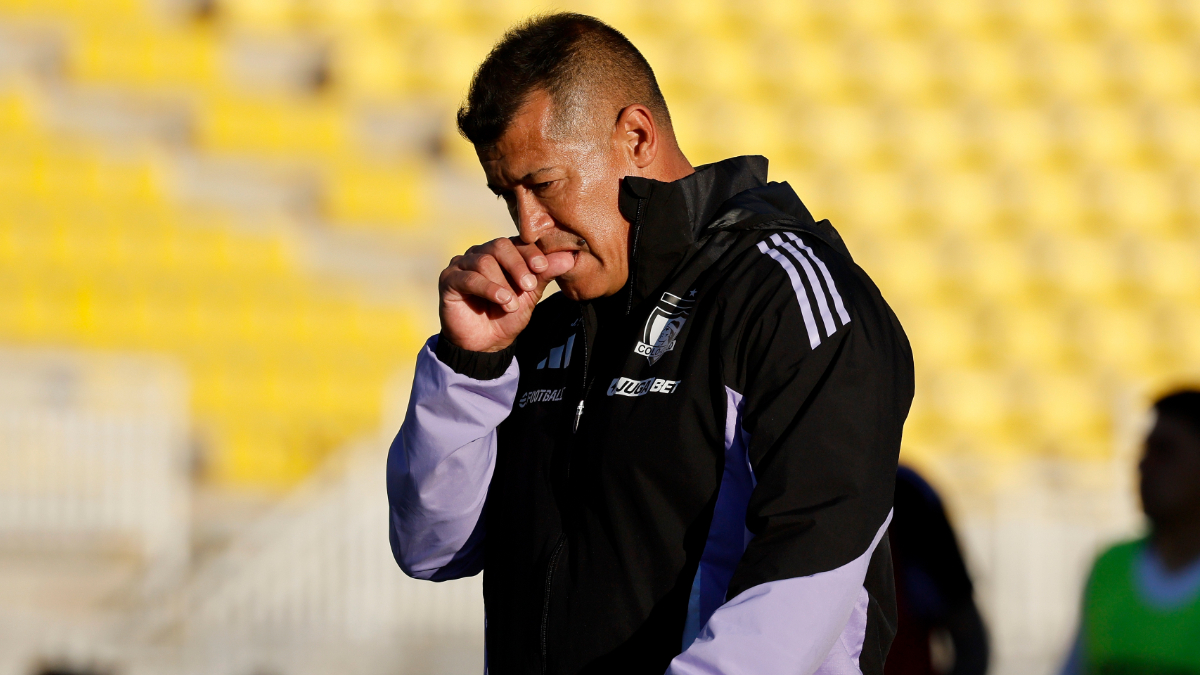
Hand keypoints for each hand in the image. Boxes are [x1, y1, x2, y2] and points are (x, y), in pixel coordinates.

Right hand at [438, 237, 575, 351]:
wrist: (485, 344)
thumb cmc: (507, 315)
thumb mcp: (530, 294)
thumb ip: (546, 273)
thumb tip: (571, 256)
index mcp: (501, 253)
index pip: (517, 242)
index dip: (531, 253)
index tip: (543, 268)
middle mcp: (480, 253)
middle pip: (499, 246)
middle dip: (517, 265)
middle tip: (529, 286)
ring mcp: (462, 264)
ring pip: (484, 261)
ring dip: (502, 284)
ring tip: (511, 305)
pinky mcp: (449, 280)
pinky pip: (469, 278)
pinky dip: (488, 288)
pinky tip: (501, 300)